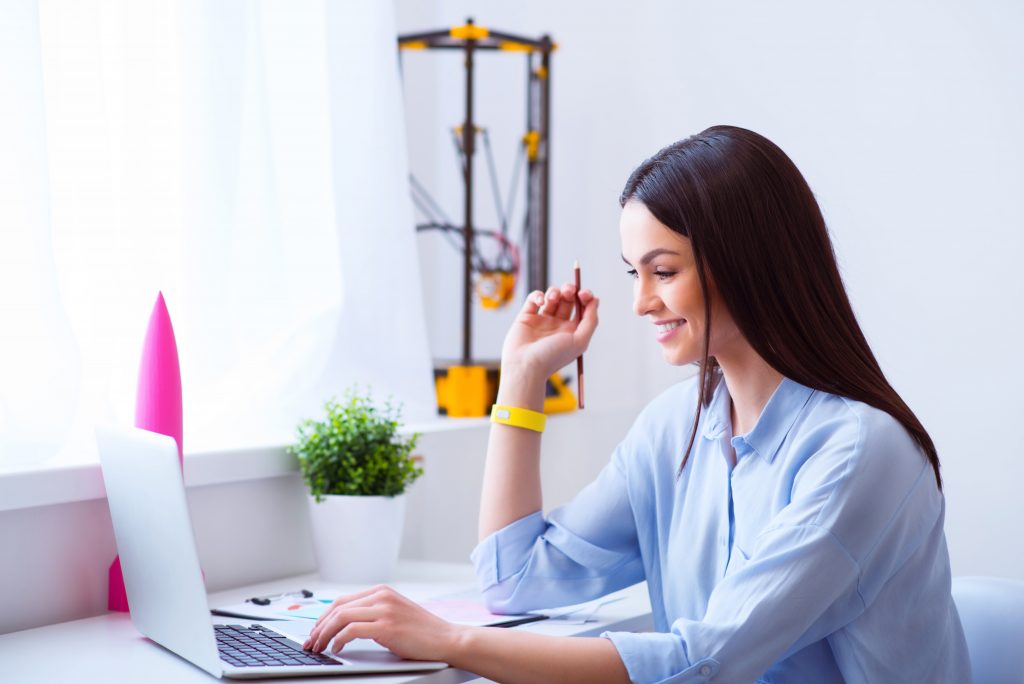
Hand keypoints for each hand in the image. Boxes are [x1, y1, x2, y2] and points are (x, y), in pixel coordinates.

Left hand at [303, 585, 461, 661]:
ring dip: (325, 634)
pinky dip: (339, 640)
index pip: (342, 600)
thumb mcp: (394, 614)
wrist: (446, 638)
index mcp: (382, 591)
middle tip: (311, 642)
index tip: (315, 631)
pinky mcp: (387, 626)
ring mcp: (384, 609)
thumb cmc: (422, 631)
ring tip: (319, 647)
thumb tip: (344, 625)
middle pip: (337, 607)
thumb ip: (373, 613)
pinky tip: (336, 648)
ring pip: (341, 617)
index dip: (323, 617)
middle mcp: (381, 596)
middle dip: (319, 626)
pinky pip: (352, 630)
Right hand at [501, 284, 598, 379]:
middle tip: (569, 291)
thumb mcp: (580, 341)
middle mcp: (558, 325)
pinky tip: (540, 302)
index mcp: (572, 332)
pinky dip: (538, 295)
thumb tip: (595, 300)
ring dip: (555, 291)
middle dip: (570, 291)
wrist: (525, 366)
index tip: (584, 294)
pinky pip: (534, 298)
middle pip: (568, 300)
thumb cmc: (553, 357)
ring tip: (553, 297)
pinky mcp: (526, 316)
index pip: (582, 308)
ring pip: (552, 297)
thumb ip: (591, 320)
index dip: (585, 297)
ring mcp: (541, 320)